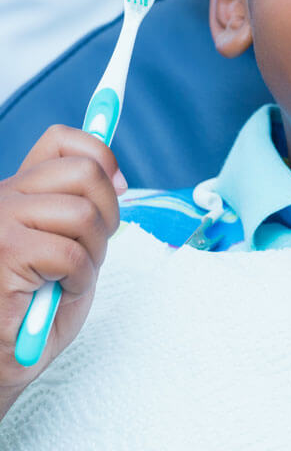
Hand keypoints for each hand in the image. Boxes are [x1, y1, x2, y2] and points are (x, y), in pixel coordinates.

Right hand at [0, 125, 125, 409]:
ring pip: (83, 213)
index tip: (119, 185)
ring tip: (71, 275)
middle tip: (94, 247)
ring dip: (93, 251)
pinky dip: (79, 278)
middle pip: (85, 171)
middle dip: (108, 212)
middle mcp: (4, 198)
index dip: (100, 154)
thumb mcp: (71, 247)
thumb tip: (117, 178)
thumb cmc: (36, 310)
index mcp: (20, 191)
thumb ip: (86, 209)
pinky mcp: (4, 252)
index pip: (61, 140)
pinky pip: (70, 252)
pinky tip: (57, 291)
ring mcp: (0, 222)